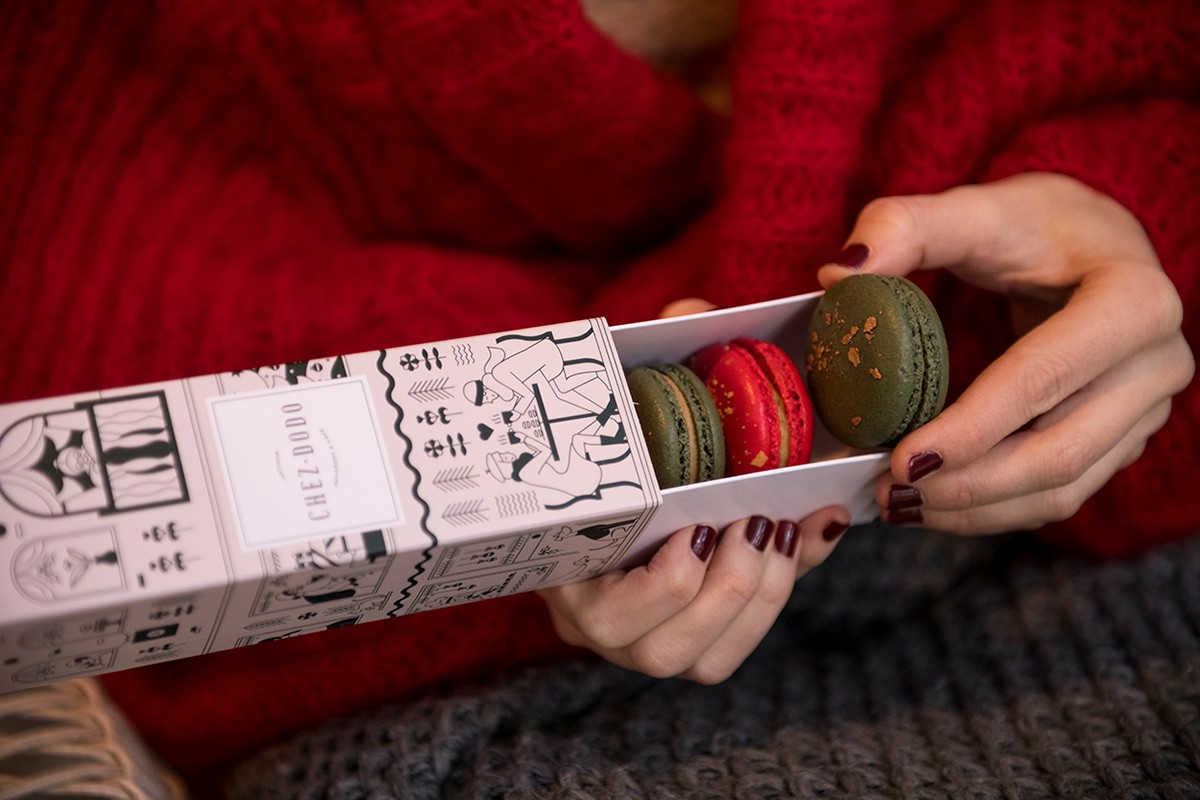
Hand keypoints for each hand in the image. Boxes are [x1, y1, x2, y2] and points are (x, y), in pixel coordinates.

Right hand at [535, 298, 849, 681]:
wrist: (613, 472)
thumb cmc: (606, 440)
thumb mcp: (618, 397)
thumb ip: (649, 357)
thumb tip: (693, 318)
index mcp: (565, 572)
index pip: (603, 614)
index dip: (664, 588)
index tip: (702, 528)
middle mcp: (596, 623)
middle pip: (661, 652)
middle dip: (727, 591)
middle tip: (758, 524)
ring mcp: (641, 642)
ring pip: (703, 661)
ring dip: (757, 599)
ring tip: (784, 530)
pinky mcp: (688, 642)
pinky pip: (732, 649)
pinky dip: (777, 598)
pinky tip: (807, 537)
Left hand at [820, 172, 1193, 533]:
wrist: (1094, 249)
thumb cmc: (1035, 227)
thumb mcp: (975, 210)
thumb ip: (904, 227)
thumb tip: (838, 275)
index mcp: (1133, 301)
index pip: (1042, 379)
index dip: (973, 428)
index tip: (902, 459)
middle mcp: (1156, 364)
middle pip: (1057, 451)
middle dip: (967, 484)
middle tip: (889, 492)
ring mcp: (1146, 410)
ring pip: (1062, 487)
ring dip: (976, 509)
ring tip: (899, 505)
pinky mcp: (1122, 440)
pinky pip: (1060, 493)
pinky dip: (994, 510)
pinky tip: (933, 505)